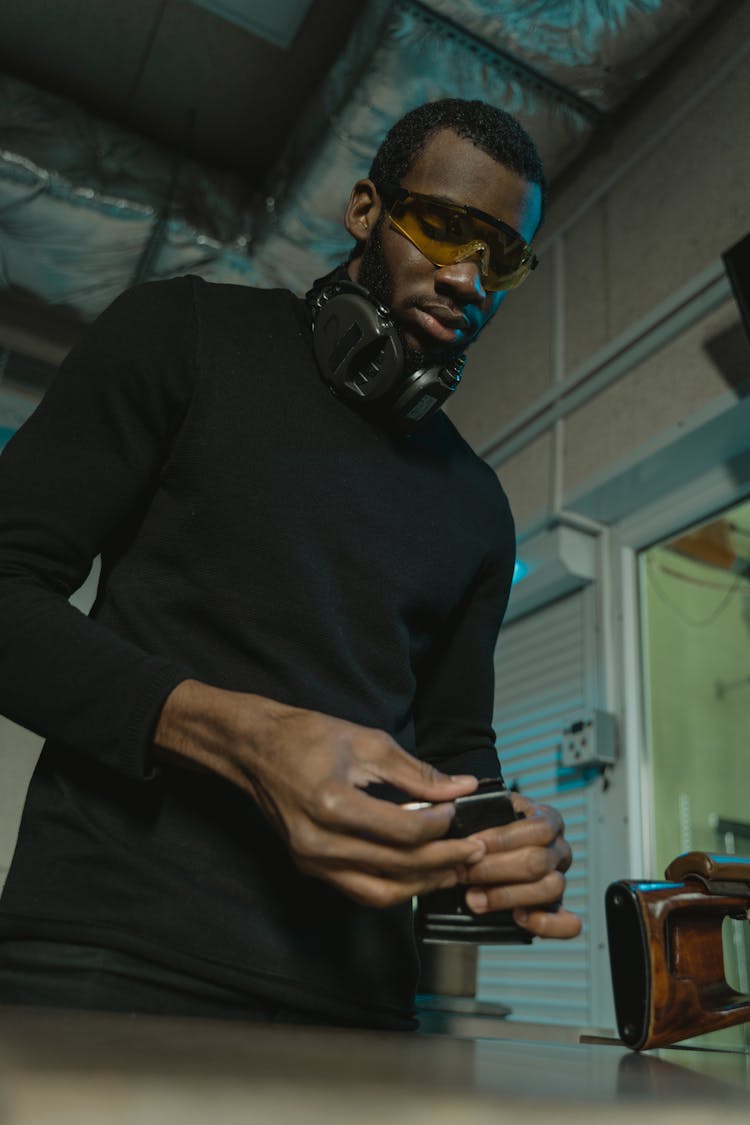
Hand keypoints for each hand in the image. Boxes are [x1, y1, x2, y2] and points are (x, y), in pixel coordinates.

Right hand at [154, 680, 487, 908]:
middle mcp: (320, 842)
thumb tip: (462, 787)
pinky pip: (361, 890)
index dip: (440, 825)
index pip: (404, 830)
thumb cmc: (305, 737)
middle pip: (398, 866)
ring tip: (455, 870)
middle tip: (476, 850)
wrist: (254, 749)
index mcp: (333, 804)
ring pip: (381, 892)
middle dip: (444, 861)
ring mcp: (312, 861)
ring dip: (423, 884)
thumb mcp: (366, 741)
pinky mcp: (309, 868)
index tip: (459, 812)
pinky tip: (419, 874)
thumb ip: (417, 772)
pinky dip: (395, 887)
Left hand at [460, 793, 580, 939]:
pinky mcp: (554, 908)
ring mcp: (559, 878)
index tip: (472, 844)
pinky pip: (566, 924)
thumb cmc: (485, 829)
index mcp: (547, 819)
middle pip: (539, 861)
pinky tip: (518, 918)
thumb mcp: (483, 807)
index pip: (538, 829)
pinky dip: (544, 924)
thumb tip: (466, 797)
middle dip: (495, 869)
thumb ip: (476, 802)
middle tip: (464, 873)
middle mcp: (558, 849)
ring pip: (550, 889)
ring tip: (475, 898)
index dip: (503, 838)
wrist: (485, 852)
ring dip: (508, 896)